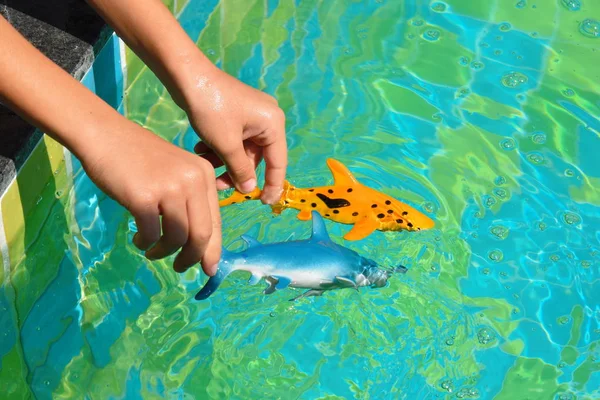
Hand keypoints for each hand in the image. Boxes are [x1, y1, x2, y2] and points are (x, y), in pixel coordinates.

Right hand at [81, 123, 221, 274]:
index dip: (213, 249)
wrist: (106, 136)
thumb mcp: (176, 173)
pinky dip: (145, 242)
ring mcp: (169, 187)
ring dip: (164, 252)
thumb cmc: (140, 159)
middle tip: (180, 268)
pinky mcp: (144, 197)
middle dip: (192, 258)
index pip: (215, 221)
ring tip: (153, 251)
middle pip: (201, 234)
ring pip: (177, 238)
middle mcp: (192, 180)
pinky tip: (139, 239)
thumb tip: (200, 246)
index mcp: (204, 174)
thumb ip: (190, 202)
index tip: (209, 270)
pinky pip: (151, 234)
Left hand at [182, 65, 287, 203]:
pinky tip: (201, 148)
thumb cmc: (211, 108)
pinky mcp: (237, 113)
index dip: (271, 185)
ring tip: (205, 163)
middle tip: (219, 186)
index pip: (277, 162)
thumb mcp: (226, 144)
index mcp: (273, 124)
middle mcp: (268, 119)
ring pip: (242, 150)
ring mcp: (252, 115)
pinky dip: (220, 147)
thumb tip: (249, 189)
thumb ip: (240, 169)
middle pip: (256, 157)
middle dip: (236, 171)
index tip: (264, 204)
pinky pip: (234, 139)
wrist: (188, 76)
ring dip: (224, 160)